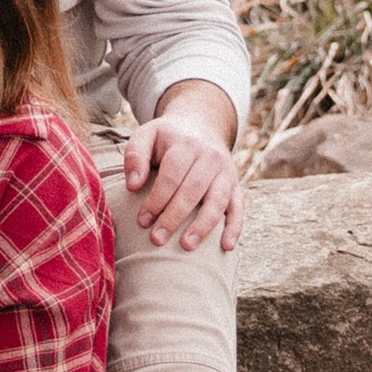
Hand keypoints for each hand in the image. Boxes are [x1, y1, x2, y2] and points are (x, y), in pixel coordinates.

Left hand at [124, 87, 243, 252]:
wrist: (202, 124)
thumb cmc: (167, 137)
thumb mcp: (147, 135)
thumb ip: (135, 155)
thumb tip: (132, 186)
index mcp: (185, 145)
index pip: (172, 175)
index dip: (157, 199)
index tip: (142, 221)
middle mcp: (209, 157)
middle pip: (193, 190)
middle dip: (174, 217)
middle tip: (157, 239)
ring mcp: (225, 172)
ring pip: (217, 200)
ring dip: (203, 225)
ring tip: (187, 246)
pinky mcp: (235, 184)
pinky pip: (238, 207)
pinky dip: (235, 227)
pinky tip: (226, 247)